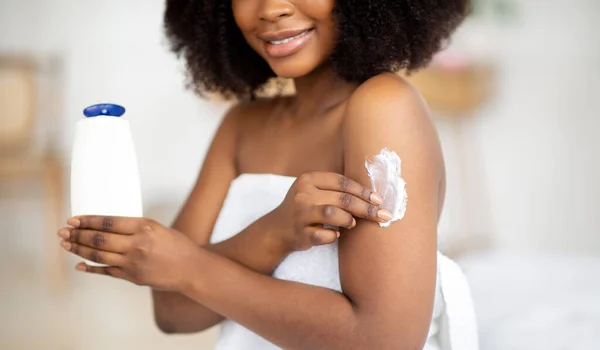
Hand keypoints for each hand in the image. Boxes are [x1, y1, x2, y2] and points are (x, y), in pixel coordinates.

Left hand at [57, 216, 200, 291]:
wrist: (191, 269)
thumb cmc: (177, 245)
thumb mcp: (157, 228)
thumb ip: (134, 228)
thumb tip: (106, 227)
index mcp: (144, 227)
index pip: (108, 222)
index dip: (88, 221)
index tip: (74, 219)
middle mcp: (137, 244)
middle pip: (99, 240)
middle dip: (78, 235)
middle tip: (63, 232)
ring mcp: (133, 263)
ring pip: (99, 256)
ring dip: (79, 250)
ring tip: (66, 244)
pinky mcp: (132, 277)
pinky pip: (106, 272)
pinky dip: (91, 269)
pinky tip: (79, 265)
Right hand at [270, 172, 391, 250]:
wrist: (277, 229)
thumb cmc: (305, 208)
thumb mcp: (314, 191)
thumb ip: (336, 190)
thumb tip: (373, 196)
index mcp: (308, 179)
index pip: (342, 182)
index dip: (363, 191)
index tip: (379, 200)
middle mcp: (303, 194)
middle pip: (342, 199)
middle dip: (366, 208)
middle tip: (383, 215)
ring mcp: (300, 214)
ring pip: (333, 213)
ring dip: (348, 219)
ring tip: (352, 224)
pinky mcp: (300, 233)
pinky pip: (324, 235)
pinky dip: (333, 236)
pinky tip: (335, 235)